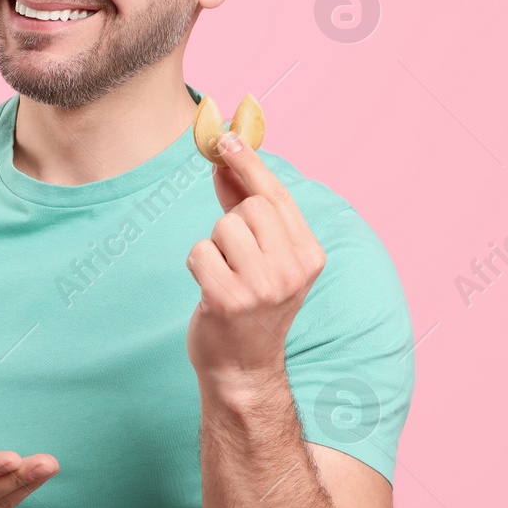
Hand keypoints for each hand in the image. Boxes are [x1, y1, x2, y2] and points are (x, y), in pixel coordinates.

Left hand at [186, 128, 326, 387]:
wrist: (242, 369)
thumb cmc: (249, 306)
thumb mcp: (260, 256)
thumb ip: (244, 206)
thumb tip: (224, 162)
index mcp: (309, 256)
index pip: (278, 196)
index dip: (250, 163)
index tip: (227, 138)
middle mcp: (292, 270)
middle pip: (250, 208)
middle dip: (232, 223)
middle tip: (234, 257)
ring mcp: (263, 286)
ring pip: (224, 227)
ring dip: (214, 247)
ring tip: (225, 278)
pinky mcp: (229, 299)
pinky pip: (200, 252)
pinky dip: (198, 266)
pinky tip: (210, 290)